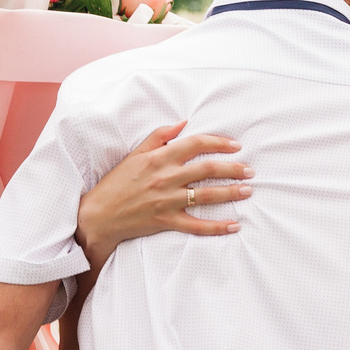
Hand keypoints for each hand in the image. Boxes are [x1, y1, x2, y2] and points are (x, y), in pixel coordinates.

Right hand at [74, 122, 251, 264]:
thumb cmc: (117, 182)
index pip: (196, 144)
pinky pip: (197, 225)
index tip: (236, 146)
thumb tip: (183, 122)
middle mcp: (165, 177)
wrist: (98, 215)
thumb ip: (159, 135)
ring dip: (231, 192)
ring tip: (248, 191)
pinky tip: (234, 225)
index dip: (219, 143)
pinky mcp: (166, 222)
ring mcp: (167, 201)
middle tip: (250, 170)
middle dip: (233, 168)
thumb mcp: (135, 153)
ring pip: (206, 195)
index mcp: (159, 157)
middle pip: (208, 169)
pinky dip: (217, 227)